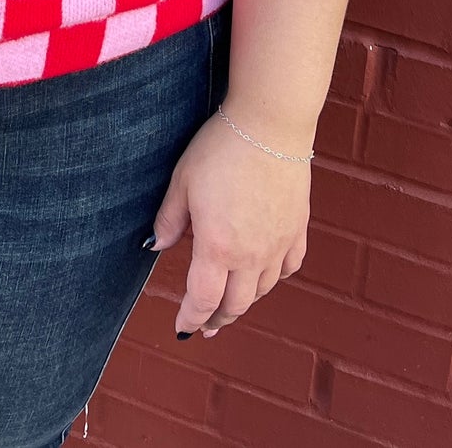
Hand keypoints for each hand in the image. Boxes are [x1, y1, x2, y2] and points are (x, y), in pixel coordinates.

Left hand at [148, 107, 309, 338]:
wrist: (268, 125)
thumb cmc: (220, 148)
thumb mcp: (183, 181)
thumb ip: (169, 219)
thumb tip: (154, 247)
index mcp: (217, 247)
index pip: (203, 300)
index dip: (191, 318)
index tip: (182, 327)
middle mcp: (251, 255)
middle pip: (236, 304)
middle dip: (218, 318)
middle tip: (206, 325)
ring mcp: (278, 244)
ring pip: (263, 290)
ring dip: (244, 302)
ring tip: (232, 305)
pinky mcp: (298, 228)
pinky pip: (289, 267)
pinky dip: (275, 278)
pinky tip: (266, 276)